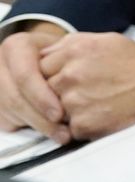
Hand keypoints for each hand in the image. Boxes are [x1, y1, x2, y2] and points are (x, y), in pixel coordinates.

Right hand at [0, 26, 68, 142]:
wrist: (47, 56)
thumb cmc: (63, 54)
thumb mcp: (68, 49)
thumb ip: (69, 63)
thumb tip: (80, 91)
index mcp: (17, 46)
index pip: (25, 75)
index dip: (41, 97)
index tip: (60, 114)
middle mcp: (0, 63)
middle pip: (14, 98)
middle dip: (40, 119)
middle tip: (64, 133)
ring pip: (10, 112)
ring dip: (36, 127)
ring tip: (62, 135)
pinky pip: (6, 121)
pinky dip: (28, 128)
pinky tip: (48, 131)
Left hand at [41, 33, 134, 140]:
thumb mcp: (107, 40)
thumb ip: (72, 43)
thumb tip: (46, 51)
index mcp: (75, 50)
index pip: (40, 65)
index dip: (54, 73)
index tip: (69, 78)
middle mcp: (71, 74)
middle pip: (44, 88)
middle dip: (59, 91)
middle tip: (85, 91)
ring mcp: (75, 100)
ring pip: (54, 109)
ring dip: (69, 109)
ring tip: (95, 103)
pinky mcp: (83, 124)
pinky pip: (69, 127)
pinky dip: (83, 124)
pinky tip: (102, 115)